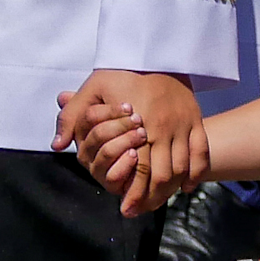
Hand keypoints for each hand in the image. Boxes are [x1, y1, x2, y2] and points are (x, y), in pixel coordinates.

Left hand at [55, 68, 203, 215]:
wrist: (156, 50)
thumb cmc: (121, 71)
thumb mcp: (92, 88)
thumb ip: (73, 117)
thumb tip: (58, 145)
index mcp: (139, 122)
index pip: (139, 167)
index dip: (133, 191)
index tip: (126, 209)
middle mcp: (164, 127)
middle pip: (163, 173)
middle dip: (152, 196)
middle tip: (140, 210)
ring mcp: (184, 124)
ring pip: (182, 167)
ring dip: (172, 188)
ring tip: (159, 201)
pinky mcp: (196, 119)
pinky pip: (201, 153)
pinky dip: (196, 173)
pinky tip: (185, 187)